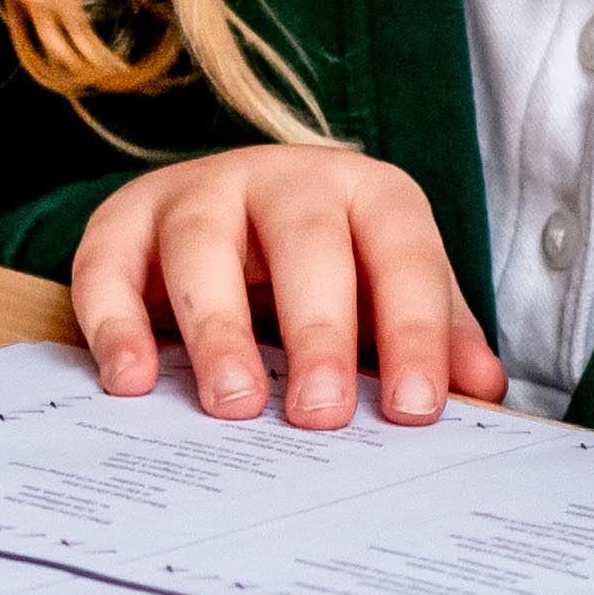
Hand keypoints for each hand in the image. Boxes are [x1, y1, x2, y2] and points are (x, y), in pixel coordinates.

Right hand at [66, 147, 504, 430]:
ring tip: (235, 405)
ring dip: (218, 328)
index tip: (415, 409)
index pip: (401, 255)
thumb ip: (434, 332)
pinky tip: (133, 383)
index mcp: (365, 192)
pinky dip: (116, 324)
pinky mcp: (124, 221)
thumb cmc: (326, 263)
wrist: (226, 205)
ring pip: (203, 246)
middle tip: (322, 415)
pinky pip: (109, 265)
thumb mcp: (387, 284)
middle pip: (306, 242)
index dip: (414, 331)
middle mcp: (283, 179)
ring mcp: (199, 192)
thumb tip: (484, 391)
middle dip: (318, 330)